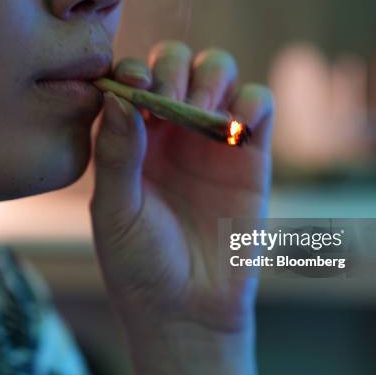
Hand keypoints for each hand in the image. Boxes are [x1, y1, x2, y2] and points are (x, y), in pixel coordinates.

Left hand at [90, 41, 272, 374]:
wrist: (188, 311)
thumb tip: (117, 96)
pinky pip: (259, 105)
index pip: (132, 79)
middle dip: (173, 69)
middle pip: (176, 64)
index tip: (134, 86)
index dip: (133, 71)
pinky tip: (238, 123)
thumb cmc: (140, 265)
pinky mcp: (251, 156)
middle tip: (170, 98)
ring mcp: (211, 140)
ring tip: (203, 111)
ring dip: (212, 76)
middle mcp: (170, 132)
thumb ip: (117, 153)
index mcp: (131, 140)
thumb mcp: (115, 211)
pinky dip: (253, 100)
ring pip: (219, 72)